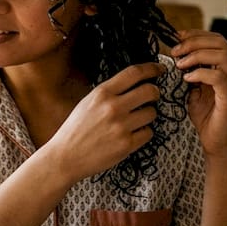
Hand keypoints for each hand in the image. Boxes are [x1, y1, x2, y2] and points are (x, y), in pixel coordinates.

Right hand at [45, 62, 164, 181]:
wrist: (66, 156)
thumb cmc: (76, 130)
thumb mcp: (88, 102)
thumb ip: (110, 92)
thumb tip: (135, 84)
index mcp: (102, 93)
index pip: (134, 73)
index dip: (152, 68)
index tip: (160, 69)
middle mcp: (113, 107)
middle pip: (150, 91)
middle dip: (155, 93)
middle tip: (152, 96)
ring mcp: (121, 126)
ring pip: (152, 113)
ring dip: (148, 114)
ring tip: (136, 119)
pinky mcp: (127, 144)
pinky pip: (148, 132)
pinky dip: (143, 133)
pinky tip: (132, 134)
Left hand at [170, 30, 226, 153]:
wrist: (216, 143)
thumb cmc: (207, 117)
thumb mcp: (195, 89)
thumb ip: (191, 71)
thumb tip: (177, 55)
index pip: (216, 39)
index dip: (196, 34)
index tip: (176, 37)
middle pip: (219, 42)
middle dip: (194, 42)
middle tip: (175, 51)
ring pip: (221, 55)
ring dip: (196, 55)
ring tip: (179, 64)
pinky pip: (218, 76)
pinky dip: (200, 73)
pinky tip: (187, 78)